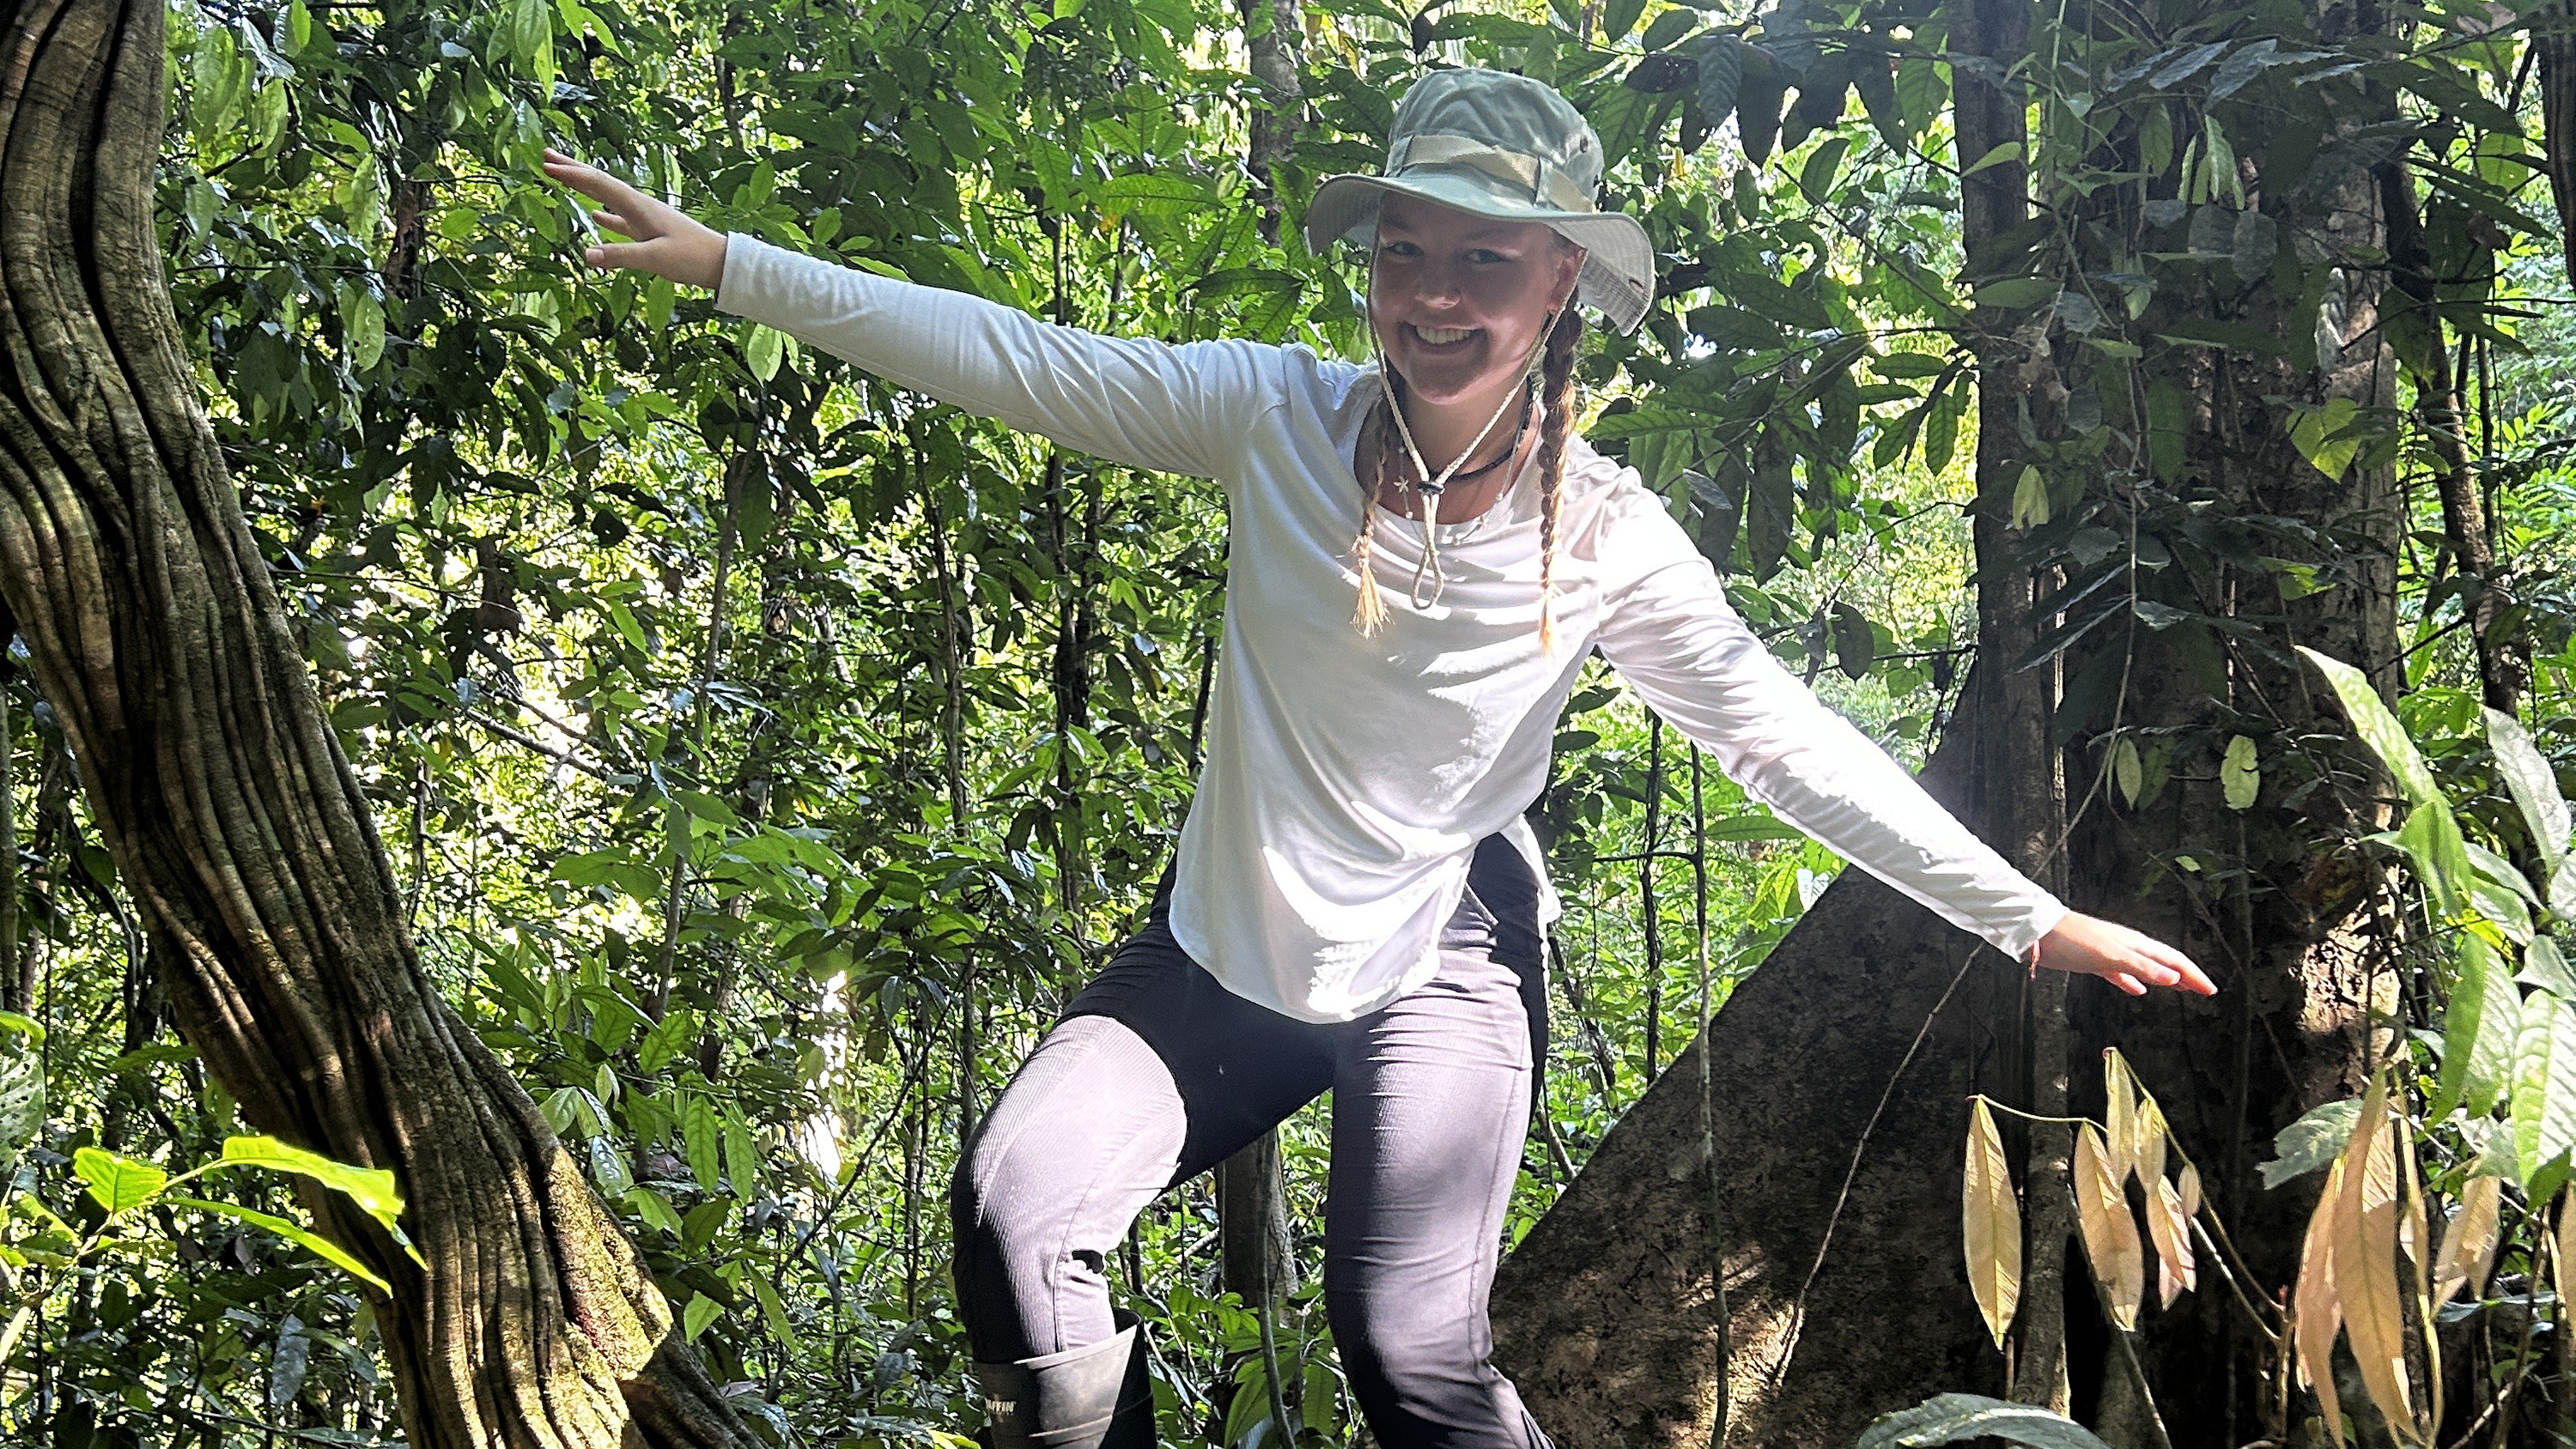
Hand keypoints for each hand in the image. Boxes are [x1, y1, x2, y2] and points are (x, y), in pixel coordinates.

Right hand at [540, 148, 727, 290]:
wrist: (721, 263)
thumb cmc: (691, 258)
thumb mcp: (654, 258)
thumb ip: (619, 256)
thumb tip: (584, 255)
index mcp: (638, 207)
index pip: (598, 184)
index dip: (571, 175)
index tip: (545, 165)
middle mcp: (639, 206)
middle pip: (600, 182)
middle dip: (573, 169)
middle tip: (546, 154)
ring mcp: (644, 218)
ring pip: (607, 197)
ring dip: (584, 187)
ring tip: (564, 177)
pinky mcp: (650, 232)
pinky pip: (620, 219)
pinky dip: (605, 215)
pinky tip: (595, 216)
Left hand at [2032, 912, 2217, 997]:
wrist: (2038, 932)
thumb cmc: (2070, 939)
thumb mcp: (2109, 955)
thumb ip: (2140, 967)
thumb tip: (2173, 977)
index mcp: (2135, 943)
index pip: (2173, 960)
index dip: (2194, 975)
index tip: (2210, 990)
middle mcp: (2127, 946)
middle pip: (2164, 963)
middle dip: (2186, 977)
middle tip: (2203, 992)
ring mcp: (2111, 953)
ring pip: (2147, 968)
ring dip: (2165, 980)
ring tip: (2180, 990)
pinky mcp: (2095, 961)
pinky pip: (2123, 974)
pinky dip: (2134, 983)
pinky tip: (2138, 990)